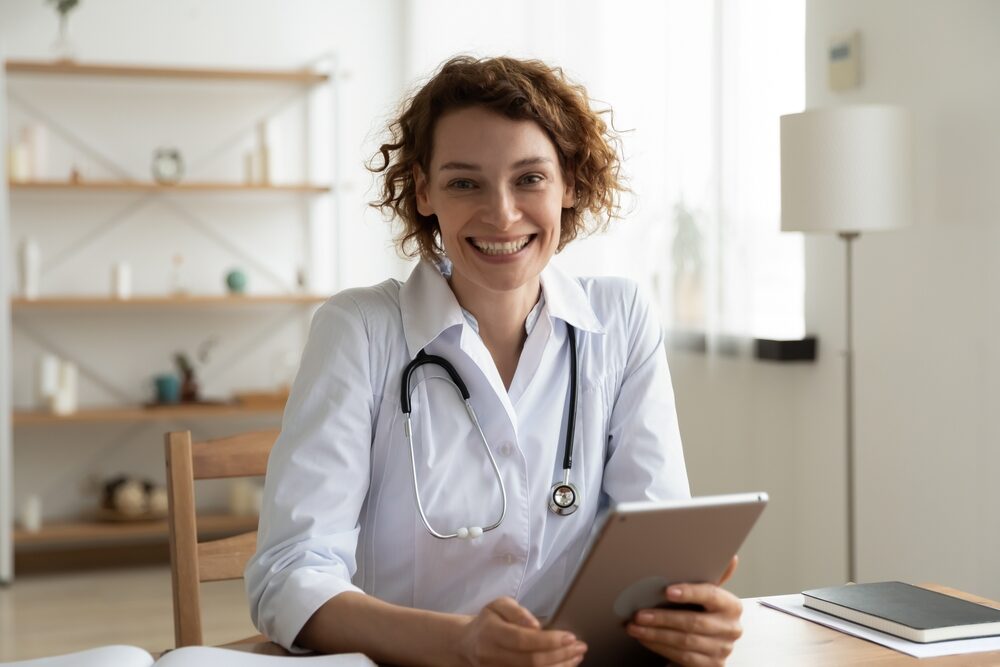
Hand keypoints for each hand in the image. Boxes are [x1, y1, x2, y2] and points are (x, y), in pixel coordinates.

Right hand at [456, 596, 587, 666]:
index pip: (523, 640)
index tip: (570, 637)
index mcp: (491, 633)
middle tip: (580, 647)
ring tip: (576, 657)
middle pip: (531, 661)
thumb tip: (536, 625)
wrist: (468, 644)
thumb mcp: (498, 605)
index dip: (548, 640)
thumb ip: (517, 612)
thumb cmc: (488, 621)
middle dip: (560, 655)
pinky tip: (564, 666)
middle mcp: (493, 656)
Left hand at [625, 556, 742, 665]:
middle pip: (693, 622)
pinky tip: (646, 639)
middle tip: (639, 614)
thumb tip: (731, 558)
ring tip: (635, 627)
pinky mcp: (712, 666)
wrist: (706, 647)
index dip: (690, 592)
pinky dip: (660, 647)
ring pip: (684, 642)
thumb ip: (712, 577)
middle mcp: (731, 628)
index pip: (711, 595)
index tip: (667, 591)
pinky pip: (682, 657)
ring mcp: (722, 649)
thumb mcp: (705, 596)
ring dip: (655, 634)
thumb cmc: (702, 614)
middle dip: (662, 618)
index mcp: (731, 606)